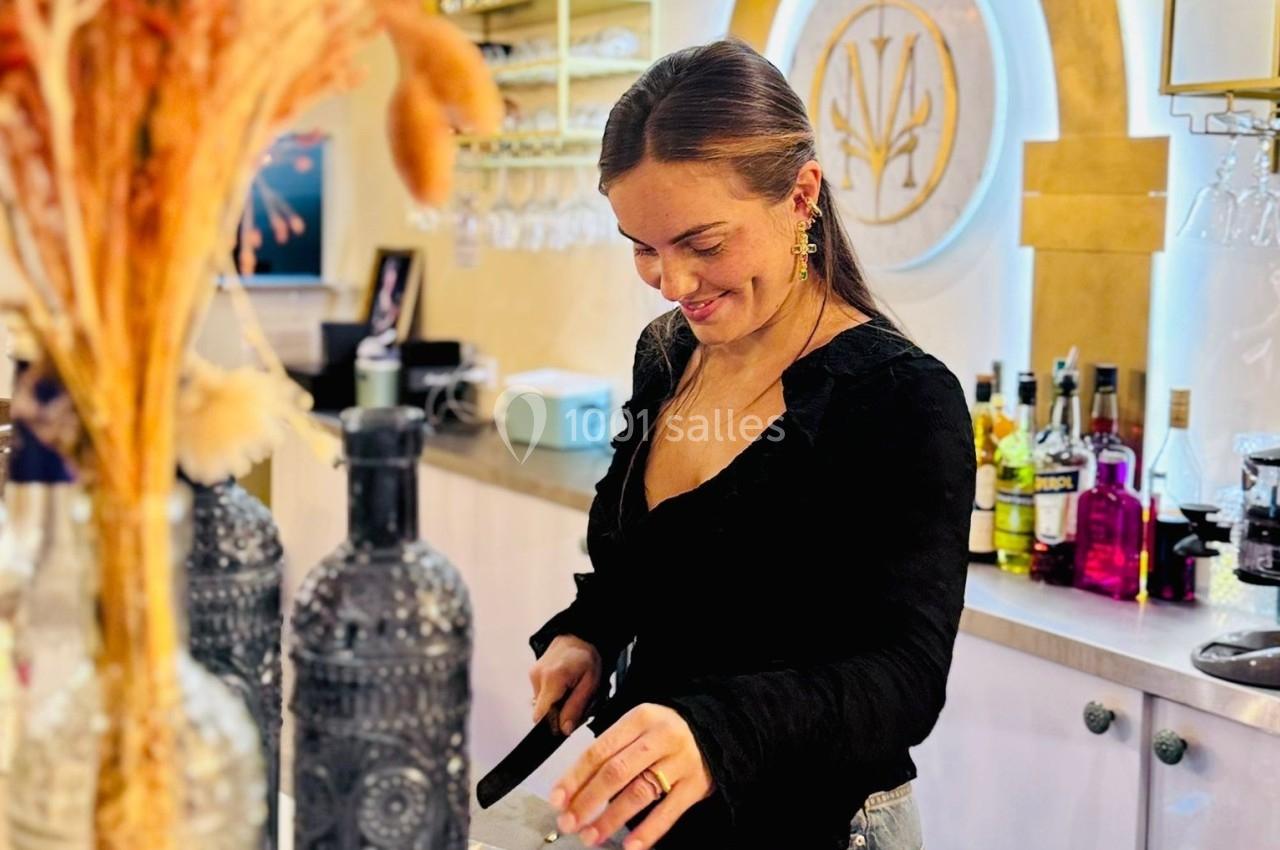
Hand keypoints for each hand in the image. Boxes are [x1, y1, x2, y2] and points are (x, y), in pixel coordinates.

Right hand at [528, 634, 602, 734]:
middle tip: (573, 703)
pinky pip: (540, 695)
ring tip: (570, 692)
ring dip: (555, 704)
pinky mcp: (532, 674)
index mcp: (553, 678)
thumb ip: (576, 708)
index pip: (541, 715)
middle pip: (541, 711)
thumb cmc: (587, 658)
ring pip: (541, 704)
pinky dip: (551, 696)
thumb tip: (564, 730)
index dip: (553, 724)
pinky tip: (563, 686)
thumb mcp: (590, 684)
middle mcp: (538, 676)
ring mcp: (533, 674)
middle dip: (557, 714)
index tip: (566, 723)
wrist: (578, 636)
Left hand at [549, 703, 713, 849]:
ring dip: (611, 819)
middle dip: (587, 801)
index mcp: (639, 718)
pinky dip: (648, 831)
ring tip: (590, 837)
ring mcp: (680, 761)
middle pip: (615, 772)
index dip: (575, 777)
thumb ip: (611, 749)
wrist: (715, 728)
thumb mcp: (639, 726)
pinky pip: (669, 811)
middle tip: (568, 823)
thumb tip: (573, 788)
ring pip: (639, 793)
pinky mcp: (696, 785)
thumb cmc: (665, 731)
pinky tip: (630, 847)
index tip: (557, 800)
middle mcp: (659, 737)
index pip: (599, 751)